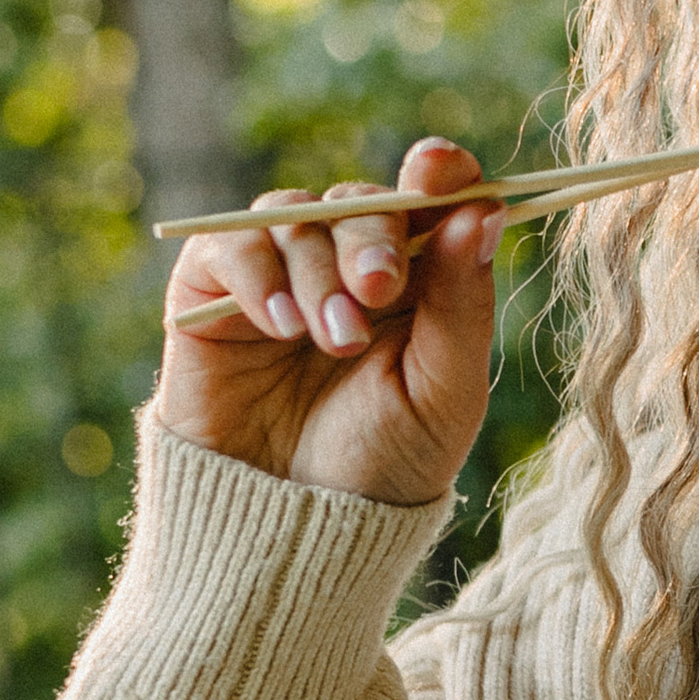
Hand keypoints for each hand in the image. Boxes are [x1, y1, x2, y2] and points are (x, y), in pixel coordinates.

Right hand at [156, 137, 500, 508]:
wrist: (294, 528)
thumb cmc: (382, 468)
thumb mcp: (443, 392)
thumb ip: (463, 301)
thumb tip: (484, 208)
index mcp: (419, 284)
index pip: (430, 200)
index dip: (438, 173)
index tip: (437, 171)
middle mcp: (348, 269)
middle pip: (361, 203)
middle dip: (373, 236)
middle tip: (378, 290)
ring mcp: (280, 277)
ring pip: (296, 216)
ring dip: (319, 269)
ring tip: (333, 339)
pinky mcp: (213, 295)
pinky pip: (231, 244)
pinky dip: (258, 271)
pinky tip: (281, 323)